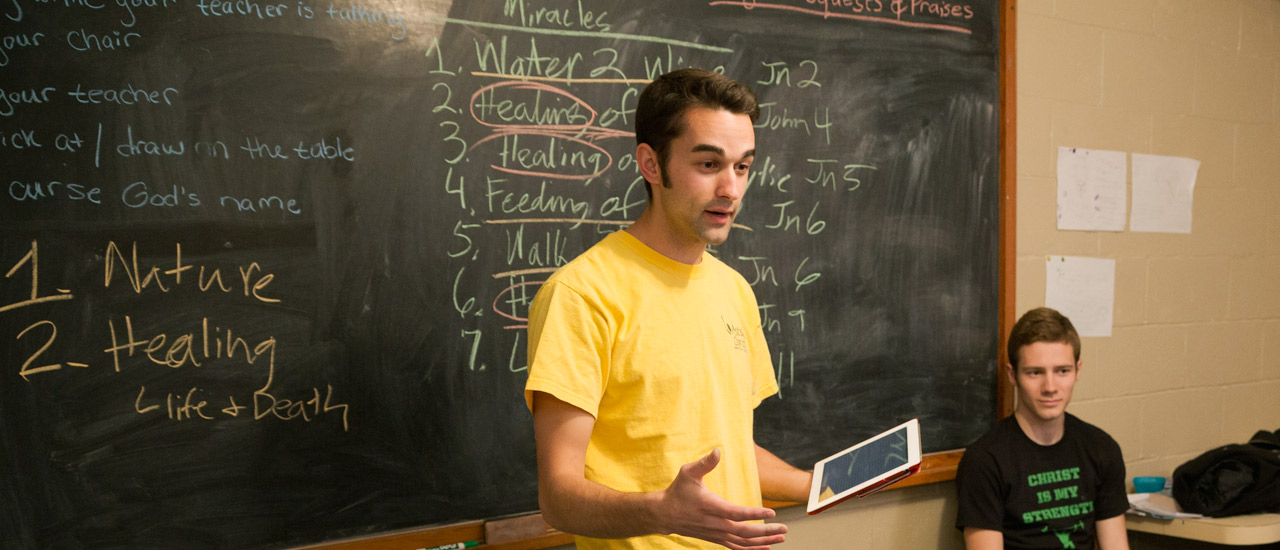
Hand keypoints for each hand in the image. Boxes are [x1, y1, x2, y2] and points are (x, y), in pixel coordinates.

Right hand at [657, 449, 787, 549]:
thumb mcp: (687, 472)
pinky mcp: (716, 538)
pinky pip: (737, 547)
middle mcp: (714, 524)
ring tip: (781, 538)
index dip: (755, 513)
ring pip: (742, 542)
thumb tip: (718, 450)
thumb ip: (704, 463)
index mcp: (710, 506)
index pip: (736, 513)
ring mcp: (716, 534)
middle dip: (766, 531)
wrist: (665, 514)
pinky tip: (766, 547)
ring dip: (763, 541)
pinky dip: (752, 549)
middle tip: (784, 528)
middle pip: (744, 532)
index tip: (772, 512)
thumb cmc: (678, 491)